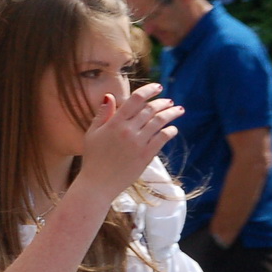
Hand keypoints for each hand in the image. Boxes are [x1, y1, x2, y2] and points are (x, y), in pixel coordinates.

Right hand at [79, 83, 183, 198]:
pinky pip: (162, 139)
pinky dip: (170, 131)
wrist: (97, 184)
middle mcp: (128, 130)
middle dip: (163, 103)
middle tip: (169, 101)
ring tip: (178, 110)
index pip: (135, 99)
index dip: (149, 90)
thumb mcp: (92, 133)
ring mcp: (138, 143)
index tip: (157, 87)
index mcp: (114, 123)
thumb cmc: (93, 158)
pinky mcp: (146, 155)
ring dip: (171, 114)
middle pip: (150, 109)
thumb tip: (109, 96)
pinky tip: (173, 129)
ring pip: (160, 122)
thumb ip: (102, 114)